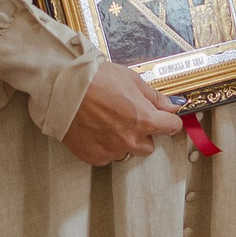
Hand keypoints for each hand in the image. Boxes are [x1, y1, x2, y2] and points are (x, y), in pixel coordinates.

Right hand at [63, 60, 185, 165]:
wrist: (63, 87)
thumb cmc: (96, 79)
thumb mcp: (132, 80)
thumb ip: (154, 97)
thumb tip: (173, 106)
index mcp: (145, 119)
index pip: (171, 127)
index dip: (168, 120)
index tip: (164, 118)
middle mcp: (131, 139)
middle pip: (148, 145)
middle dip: (142, 134)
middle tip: (127, 117)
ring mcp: (112, 150)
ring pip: (127, 152)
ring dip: (122, 141)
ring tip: (106, 122)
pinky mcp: (94, 157)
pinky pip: (107, 156)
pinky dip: (104, 146)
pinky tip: (94, 130)